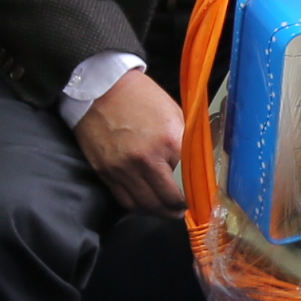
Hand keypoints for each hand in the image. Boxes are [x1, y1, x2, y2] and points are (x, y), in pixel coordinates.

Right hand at [75, 68, 184, 213]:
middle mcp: (146, 160)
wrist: (101, 89)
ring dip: (158, 212)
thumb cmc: (142, 98)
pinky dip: (138, 206)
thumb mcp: (175, 115)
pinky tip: (146, 203)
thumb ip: (185, 143)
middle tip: (183, 210)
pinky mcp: (105, 172)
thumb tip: (198, 166)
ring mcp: (123, 169)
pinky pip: (124, 200)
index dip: (195, 193)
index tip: (199, 197)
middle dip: (178, 209)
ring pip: (145, 205)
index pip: (188, 181)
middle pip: (166, 200)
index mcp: (169, 142)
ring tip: (166, 209)